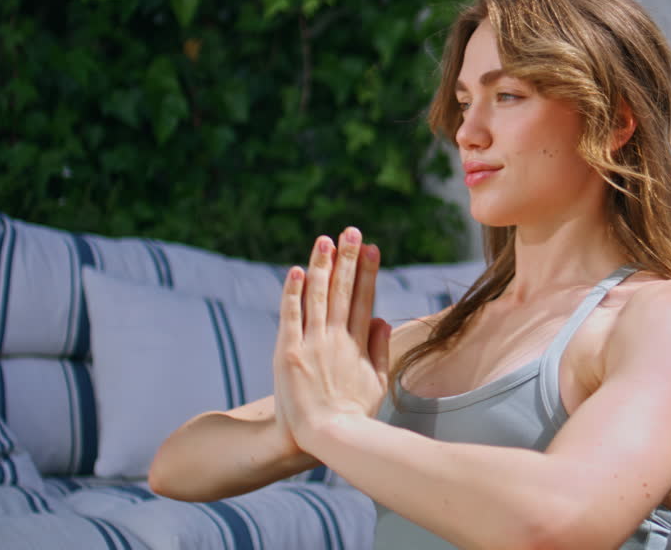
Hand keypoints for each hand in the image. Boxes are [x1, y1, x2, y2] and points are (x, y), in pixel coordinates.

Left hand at [272, 227, 390, 455]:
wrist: (326, 438)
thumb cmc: (353, 415)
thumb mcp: (377, 383)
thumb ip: (380, 349)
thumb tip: (381, 319)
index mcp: (359, 344)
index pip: (365, 299)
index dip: (368, 271)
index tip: (372, 248)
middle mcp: (337, 338)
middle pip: (344, 290)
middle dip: (349, 258)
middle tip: (352, 231)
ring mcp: (312, 344)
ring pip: (318, 296)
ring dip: (322, 266)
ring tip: (326, 240)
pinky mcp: (288, 352)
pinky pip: (290, 316)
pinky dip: (293, 293)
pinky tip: (296, 271)